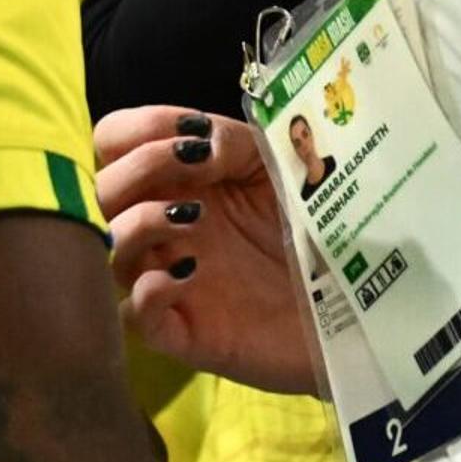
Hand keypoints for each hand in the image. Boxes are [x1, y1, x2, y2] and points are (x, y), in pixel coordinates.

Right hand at [95, 105, 321, 396]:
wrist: (356, 296)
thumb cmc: (313, 226)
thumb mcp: (279, 167)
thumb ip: (234, 142)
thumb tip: (195, 143)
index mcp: (182, 180)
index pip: (115, 144)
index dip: (135, 131)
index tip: (189, 134)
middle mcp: (166, 227)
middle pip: (104, 191)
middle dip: (139, 168)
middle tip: (195, 168)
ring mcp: (170, 278)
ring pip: (112, 251)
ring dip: (141, 224)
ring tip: (196, 216)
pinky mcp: (185, 331)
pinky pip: (134, 315)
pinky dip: (148, 290)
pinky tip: (190, 271)